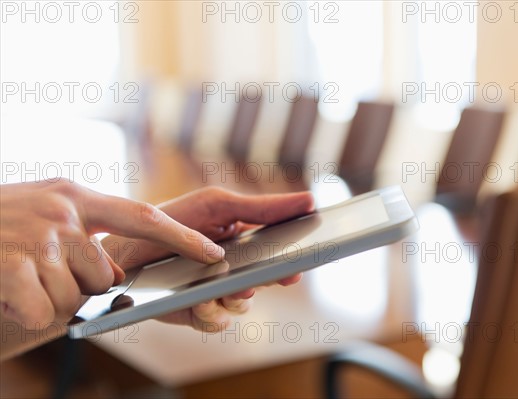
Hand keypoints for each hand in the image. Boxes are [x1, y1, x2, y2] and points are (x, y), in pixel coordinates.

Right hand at [0, 179, 224, 328]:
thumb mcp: (39, 215)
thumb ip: (82, 236)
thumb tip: (117, 271)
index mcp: (72, 195)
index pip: (143, 216)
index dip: (181, 237)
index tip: (212, 252)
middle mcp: (60, 212)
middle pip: (105, 274)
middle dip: (82, 287)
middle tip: (42, 274)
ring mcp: (36, 238)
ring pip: (76, 297)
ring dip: (50, 299)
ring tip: (18, 278)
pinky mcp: (11, 266)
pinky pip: (45, 313)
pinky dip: (27, 314)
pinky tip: (7, 293)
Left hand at [102, 186, 314, 330]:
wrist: (125, 252)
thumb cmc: (173, 221)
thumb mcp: (220, 205)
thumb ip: (264, 207)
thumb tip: (309, 199)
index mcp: (243, 239)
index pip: (279, 248)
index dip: (294, 254)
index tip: (308, 253)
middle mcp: (234, 267)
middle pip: (267, 280)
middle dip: (269, 278)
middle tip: (281, 275)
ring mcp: (217, 291)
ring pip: (245, 302)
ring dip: (236, 295)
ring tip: (223, 287)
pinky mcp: (199, 312)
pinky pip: (220, 320)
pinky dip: (211, 312)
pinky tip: (201, 301)